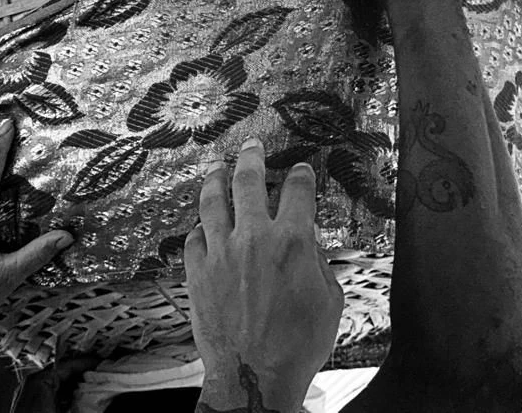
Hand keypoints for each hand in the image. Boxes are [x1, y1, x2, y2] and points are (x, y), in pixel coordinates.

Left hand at [186, 138, 342, 412]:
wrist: (254, 375)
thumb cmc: (297, 346)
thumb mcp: (328, 301)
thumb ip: (316, 262)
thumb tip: (306, 242)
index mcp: (291, 243)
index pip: (297, 192)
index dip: (301, 176)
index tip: (300, 169)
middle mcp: (252, 238)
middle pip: (247, 181)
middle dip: (252, 158)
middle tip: (252, 146)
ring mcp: (220, 251)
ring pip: (211, 200)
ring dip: (215, 179)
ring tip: (217, 168)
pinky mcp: (197, 269)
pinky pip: (194, 237)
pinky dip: (200, 227)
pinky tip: (202, 224)